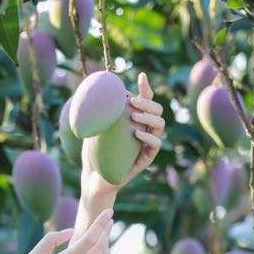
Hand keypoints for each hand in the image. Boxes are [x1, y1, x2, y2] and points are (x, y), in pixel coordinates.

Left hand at [81, 73, 165, 199]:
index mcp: (134, 119)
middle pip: (156, 109)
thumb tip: (93, 88)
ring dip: (149, 116)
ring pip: (160, 124)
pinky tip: (137, 132)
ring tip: (134, 115)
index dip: (145, 88)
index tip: (141, 76)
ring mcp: (146, 143)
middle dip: (147, 102)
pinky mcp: (146, 158)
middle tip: (132, 101)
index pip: (145, 100)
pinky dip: (148, 136)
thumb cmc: (93, 151)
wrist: (93, 177)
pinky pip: (155, 144)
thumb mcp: (93, 126)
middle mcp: (144, 129)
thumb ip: (98, 110)